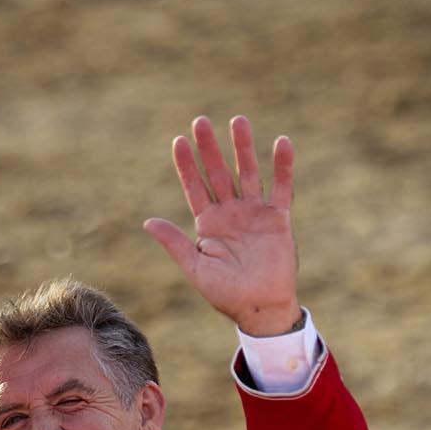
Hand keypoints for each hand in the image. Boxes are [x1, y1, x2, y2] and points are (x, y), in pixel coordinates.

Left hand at [143, 115, 301, 335]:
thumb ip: (175, 243)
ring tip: (237, 120)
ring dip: (242, 147)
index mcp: (208, 224)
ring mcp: (254, 213)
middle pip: (219, 173)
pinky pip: (281, 187)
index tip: (179, 141)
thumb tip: (147, 222)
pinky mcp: (278, 218)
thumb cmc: (225, 294)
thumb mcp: (195, 268)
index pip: (195, 187)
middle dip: (209, 148)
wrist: (259, 308)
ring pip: (247, 172)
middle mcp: (230, 213)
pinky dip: (282, 166)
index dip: (187, 165)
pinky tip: (281, 143)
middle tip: (200, 121)